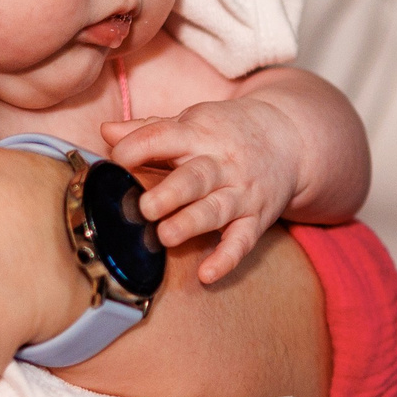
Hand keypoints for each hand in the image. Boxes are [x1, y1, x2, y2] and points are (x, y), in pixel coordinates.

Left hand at [104, 98, 303, 284]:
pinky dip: (226, 258)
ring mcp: (240, 192)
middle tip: (146, 207)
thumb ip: (149, 129)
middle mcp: (221, 164)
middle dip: (171, 193)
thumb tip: (106, 132)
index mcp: (198, 134)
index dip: (139, 147)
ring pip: (216, 210)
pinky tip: (207, 274)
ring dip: (192, 224)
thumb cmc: (227, 132)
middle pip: (195, 178)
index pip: (165, 136)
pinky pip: (243, 241)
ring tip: (167, 236)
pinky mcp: (256, 218)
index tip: (118, 158)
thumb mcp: (192, 122)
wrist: (290, 138)